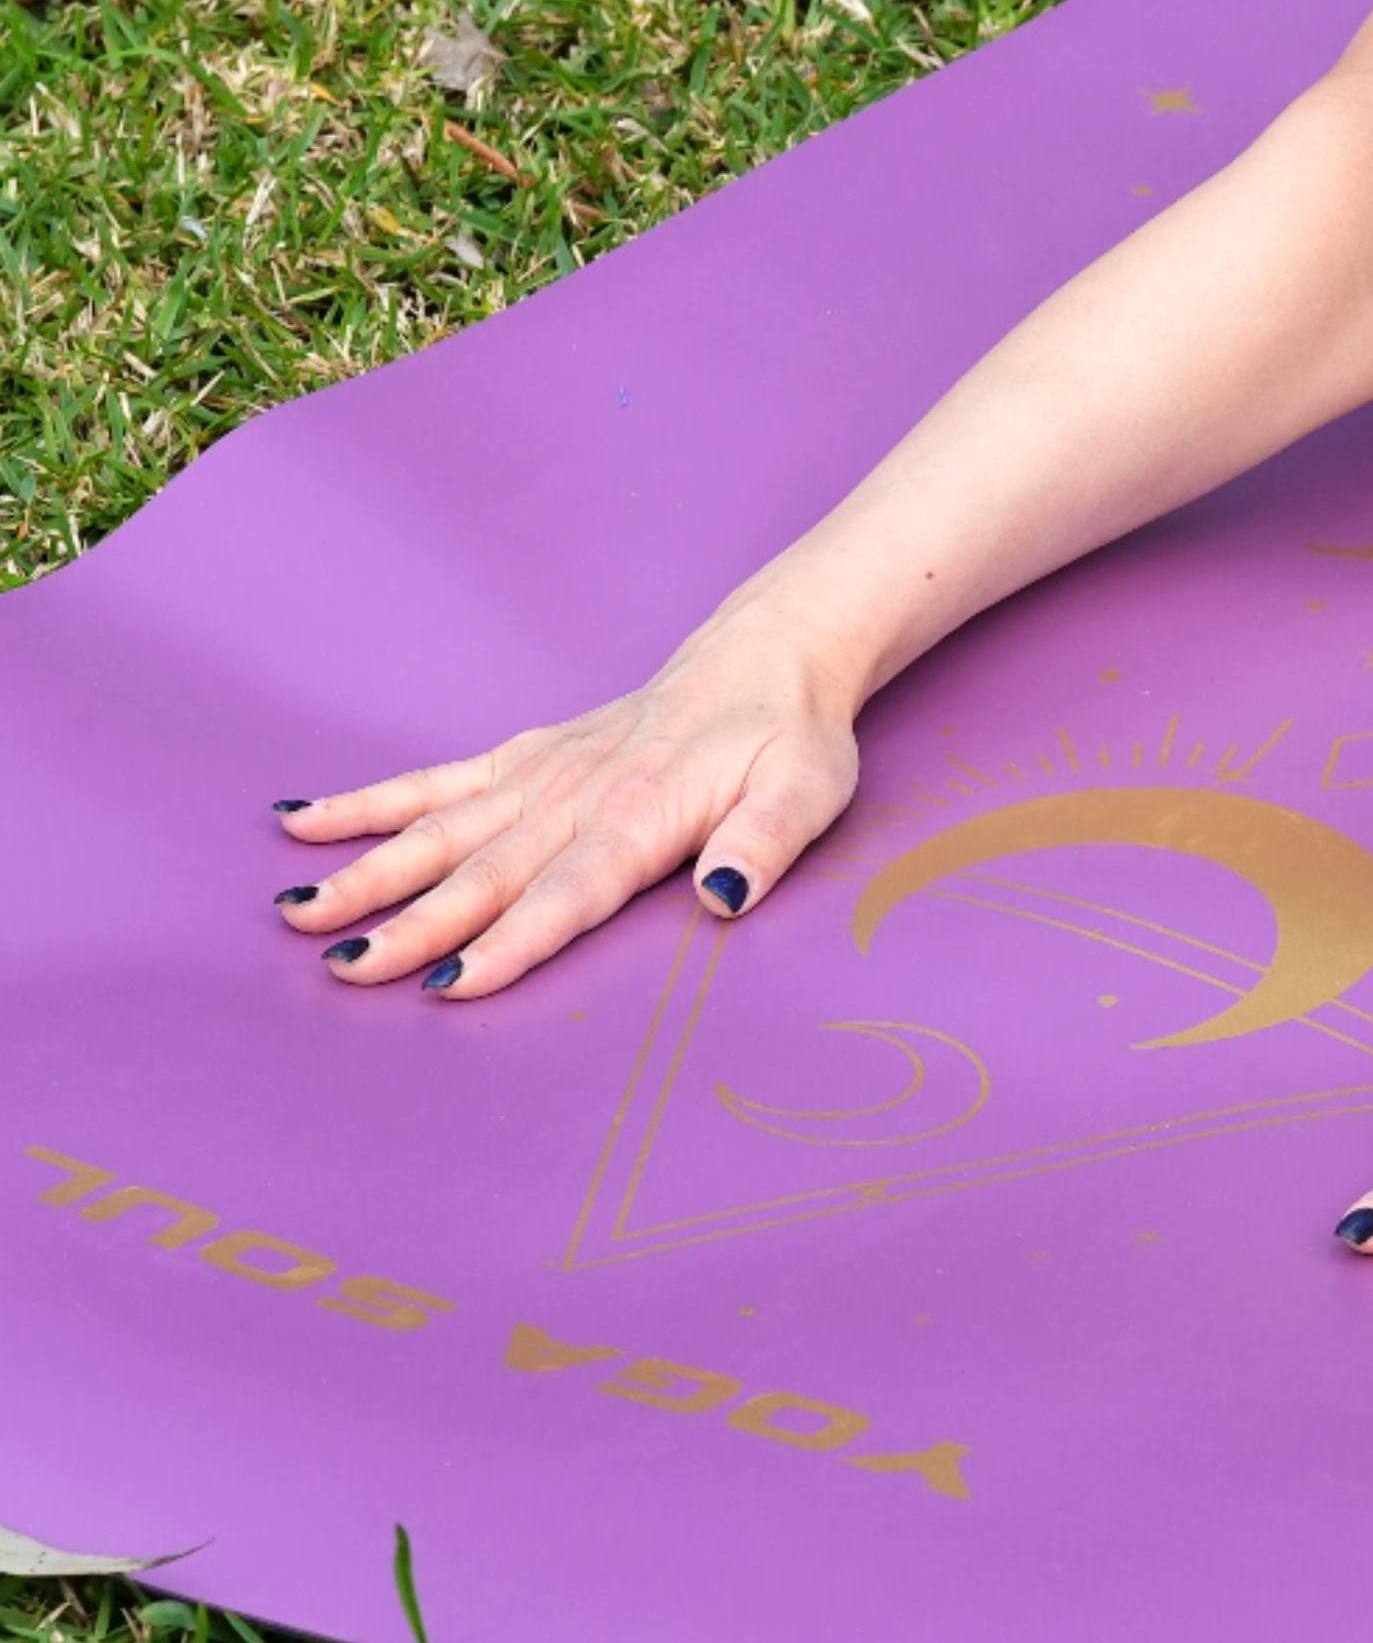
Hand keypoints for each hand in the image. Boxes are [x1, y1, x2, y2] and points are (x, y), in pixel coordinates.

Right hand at [267, 613, 861, 1000]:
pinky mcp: (522, 757)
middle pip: (483, 872)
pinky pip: (433, 781)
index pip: (567, 893)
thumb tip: (725, 893)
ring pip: (437, 831)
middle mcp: (572, 796)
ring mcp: (538, 774)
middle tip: (344, 974)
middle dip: (412, 926)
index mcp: (638, 816)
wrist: (770, 657)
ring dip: (368, 874)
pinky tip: (300, 822)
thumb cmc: (789, 737)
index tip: (452, 986)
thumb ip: (765, 842)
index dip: (512, 942)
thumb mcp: (806, 789)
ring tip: (296, 916)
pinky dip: (367, 803)